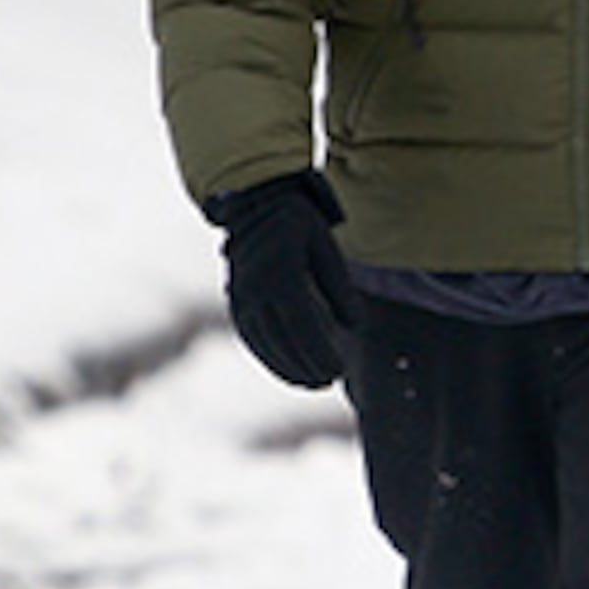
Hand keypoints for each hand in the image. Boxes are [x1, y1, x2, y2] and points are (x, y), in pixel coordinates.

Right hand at [203, 170, 360, 386]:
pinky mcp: (233, 300)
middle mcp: (253, 285)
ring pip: (262, 342)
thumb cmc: (305, 228)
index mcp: (280, 271)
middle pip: (281, 338)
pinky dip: (269, 357)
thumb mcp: (328, 249)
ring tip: (311, 383)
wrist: (260, 205)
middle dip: (304, 366)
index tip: (338, 372)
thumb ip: (340, 287)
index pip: (301, 323)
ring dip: (286, 367)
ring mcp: (238, 294)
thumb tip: (354, 325)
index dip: (319, 351)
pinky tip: (289, 371)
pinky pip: (250, 336)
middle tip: (328, 383)